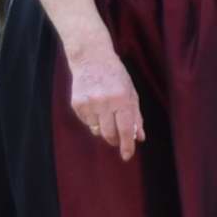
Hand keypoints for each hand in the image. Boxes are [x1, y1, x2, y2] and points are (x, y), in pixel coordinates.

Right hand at [65, 42, 144, 161]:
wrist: (92, 59)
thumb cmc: (117, 77)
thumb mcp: (132, 93)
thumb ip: (136, 117)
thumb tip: (139, 138)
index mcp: (122, 99)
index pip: (125, 129)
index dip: (127, 145)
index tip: (127, 156)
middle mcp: (104, 103)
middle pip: (109, 134)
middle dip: (115, 140)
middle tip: (118, 139)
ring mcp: (89, 104)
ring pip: (96, 130)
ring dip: (104, 129)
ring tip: (106, 115)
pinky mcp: (76, 104)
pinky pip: (87, 122)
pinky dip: (93, 121)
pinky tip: (96, 107)